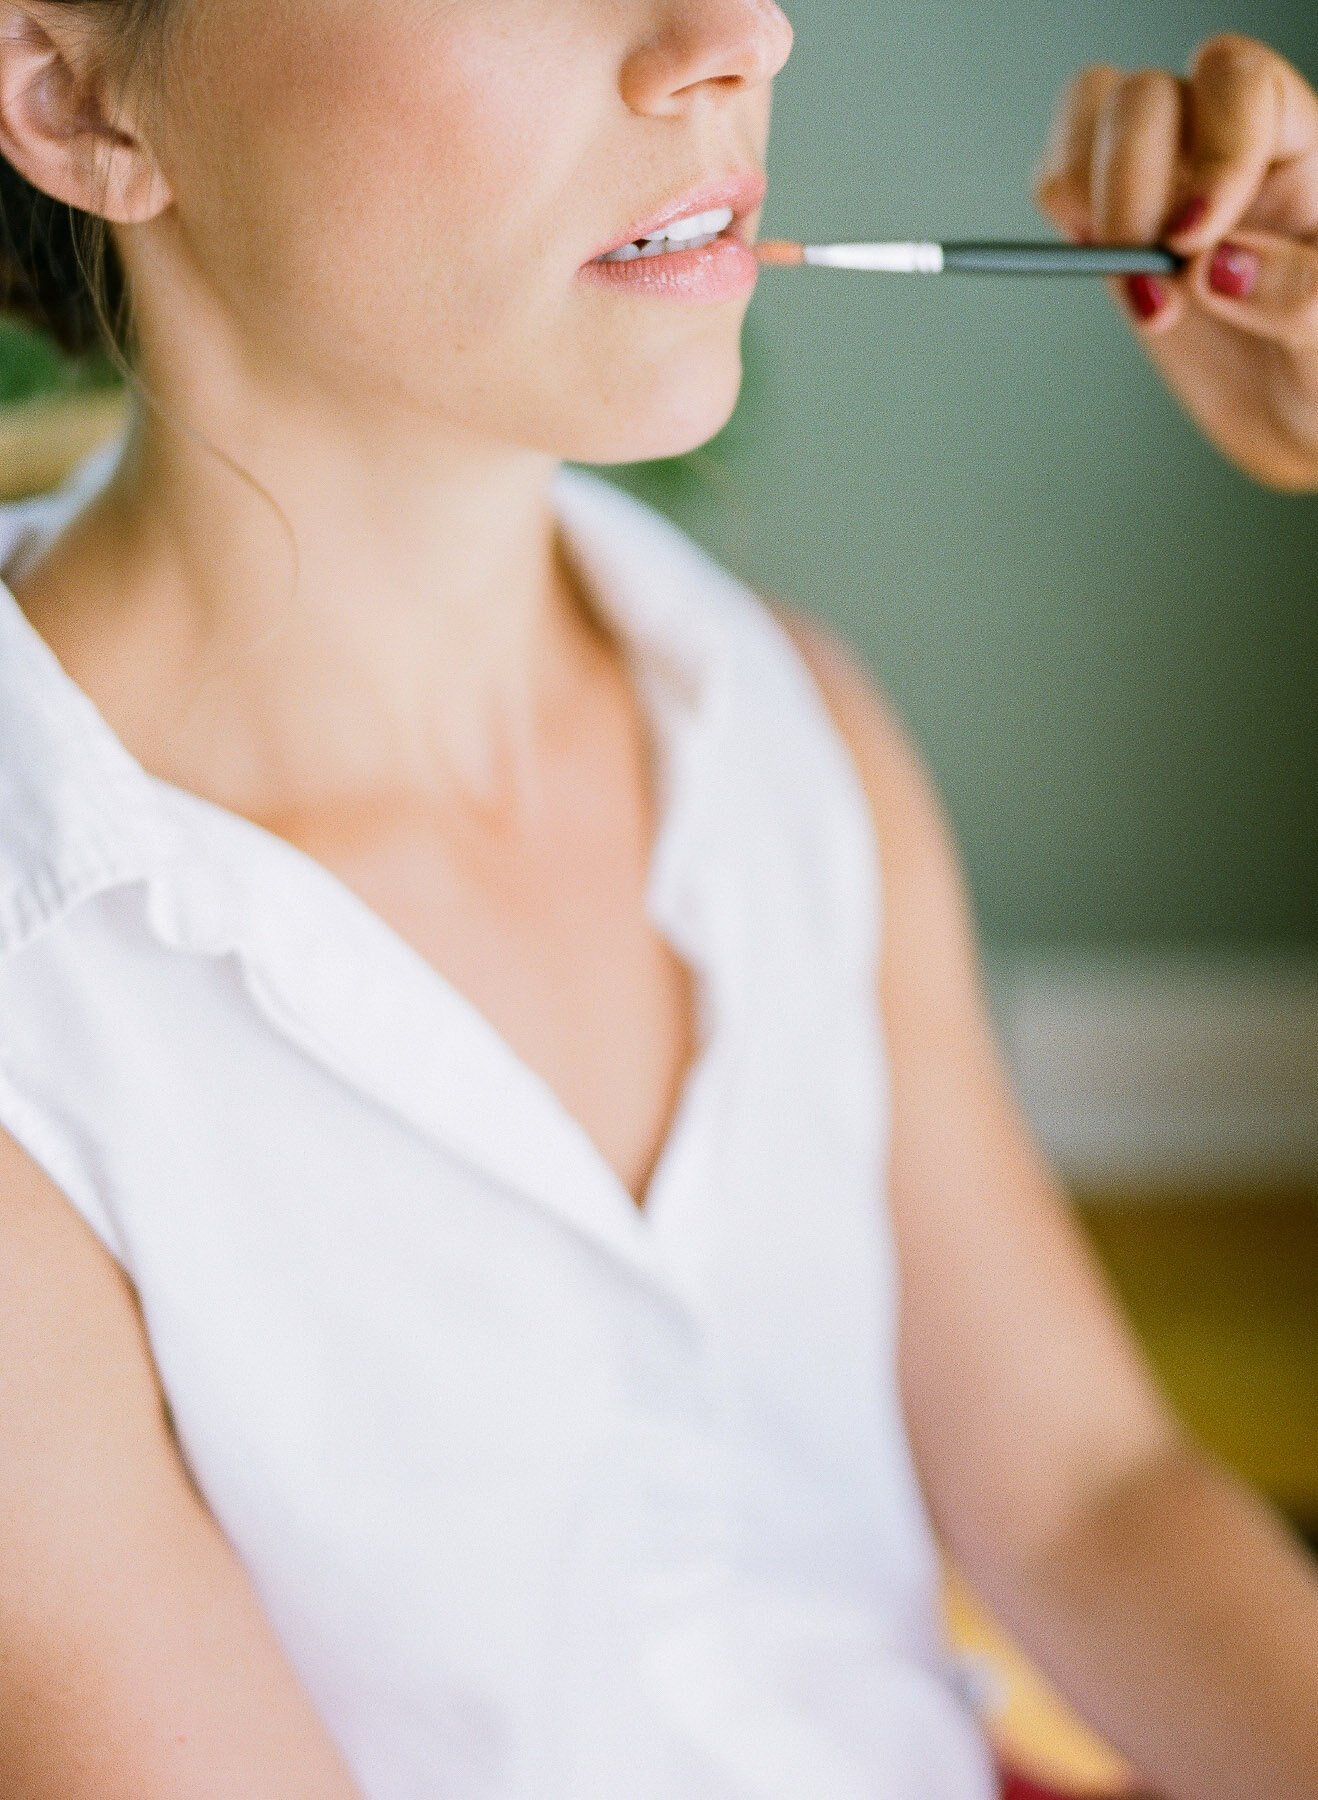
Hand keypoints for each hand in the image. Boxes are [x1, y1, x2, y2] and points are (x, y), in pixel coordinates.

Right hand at [1033, 34, 1317, 491]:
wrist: (1295, 410)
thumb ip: (1297, 291)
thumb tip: (1217, 268)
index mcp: (1302, 144)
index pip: (1239, 87)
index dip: (1211, 152)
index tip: (1193, 241)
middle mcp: (1227, 143)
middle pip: (1146, 98)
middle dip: (1128, 192)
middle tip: (1153, 290)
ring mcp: (1166, 177)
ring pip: (1094, 109)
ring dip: (1087, 197)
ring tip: (1131, 283)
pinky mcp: (1115, 220)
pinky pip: (1062, 175)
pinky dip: (1061, 217)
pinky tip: (1104, 270)